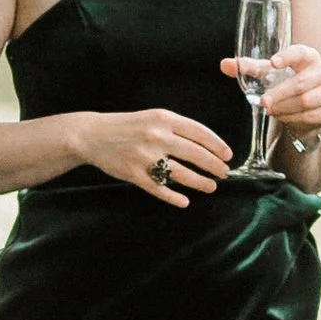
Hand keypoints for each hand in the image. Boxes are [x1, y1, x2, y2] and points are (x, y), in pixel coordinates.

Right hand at [79, 108, 231, 205]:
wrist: (92, 134)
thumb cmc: (127, 126)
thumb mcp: (153, 117)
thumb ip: (176, 128)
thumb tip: (206, 145)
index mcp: (163, 119)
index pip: (199, 132)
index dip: (217, 145)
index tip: (228, 155)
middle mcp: (156, 136)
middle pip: (195, 154)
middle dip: (214, 166)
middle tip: (224, 173)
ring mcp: (145, 156)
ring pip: (181, 173)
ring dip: (200, 182)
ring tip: (211, 186)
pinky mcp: (134, 174)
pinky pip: (159, 188)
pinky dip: (173, 197)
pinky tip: (184, 201)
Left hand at [224, 42, 320, 144]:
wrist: (307, 107)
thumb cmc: (285, 82)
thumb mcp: (267, 74)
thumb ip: (247, 68)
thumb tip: (224, 64)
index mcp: (308, 56)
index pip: (299, 52)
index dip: (287, 57)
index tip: (273, 62)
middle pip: (299, 83)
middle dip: (279, 94)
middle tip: (262, 102)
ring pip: (305, 101)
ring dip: (284, 107)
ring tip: (270, 110)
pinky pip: (309, 116)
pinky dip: (292, 118)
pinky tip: (283, 117)